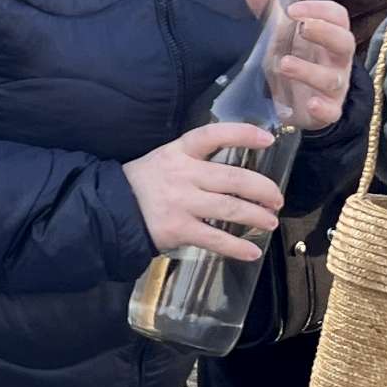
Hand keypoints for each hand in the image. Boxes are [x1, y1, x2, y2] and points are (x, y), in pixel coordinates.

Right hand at [125, 123, 284, 261]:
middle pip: (233, 177)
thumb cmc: (142, 184)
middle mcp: (182, 174)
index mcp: (179, 152)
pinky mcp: (178, 229)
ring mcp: (180, 202)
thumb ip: (195, 161)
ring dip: (256, 216)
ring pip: (229, 208)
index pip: (214, 135)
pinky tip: (252, 252)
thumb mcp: (164, 159)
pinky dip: (237, 247)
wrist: (109, 211)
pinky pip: (214, 238)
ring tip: (271, 223)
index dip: (243, 134)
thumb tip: (236, 174)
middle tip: (277, 199)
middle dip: (262, 189)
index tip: (269, 138)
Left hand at [256, 0, 353, 130]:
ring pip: (332, 77)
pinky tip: (310, 104)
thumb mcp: (279, 35)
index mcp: (329, 35)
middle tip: (301, 27)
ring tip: (284, 64)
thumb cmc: (295, 58)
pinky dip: (323, 108)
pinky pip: (331, 110)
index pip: (337, 16)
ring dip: (309, 70)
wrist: (299, 103)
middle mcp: (337, 59)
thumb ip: (268, 10)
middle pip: (344, 41)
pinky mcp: (328, 111)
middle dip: (324, 32)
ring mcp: (335, 86)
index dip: (320, 10)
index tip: (294, 9)